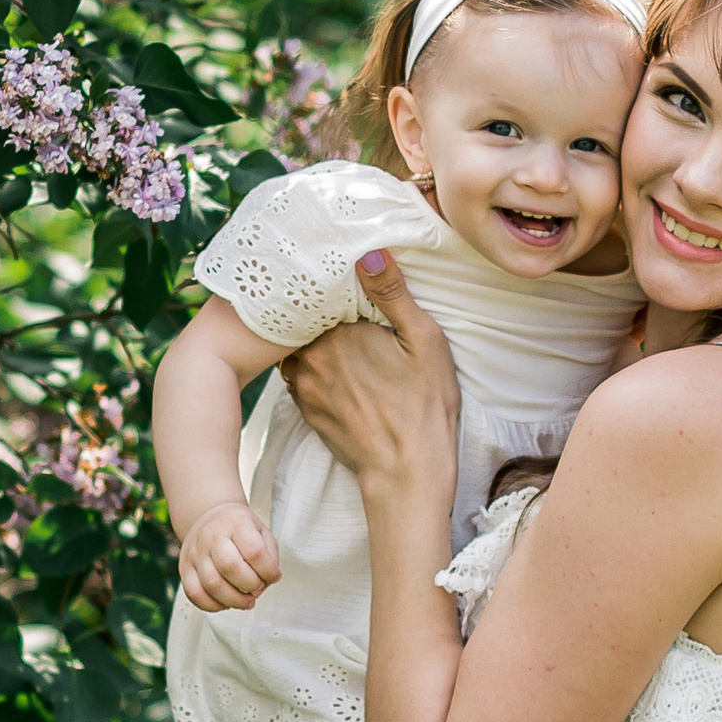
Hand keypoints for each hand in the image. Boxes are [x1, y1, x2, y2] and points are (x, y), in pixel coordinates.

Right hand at [178, 496, 281, 612]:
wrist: (209, 516)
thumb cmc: (240, 529)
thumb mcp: (261, 532)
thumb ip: (269, 557)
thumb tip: (265, 584)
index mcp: (236, 523)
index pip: (254, 552)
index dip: (268, 571)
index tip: (274, 577)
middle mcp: (211, 535)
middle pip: (230, 567)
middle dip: (250, 586)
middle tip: (257, 589)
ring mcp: (195, 552)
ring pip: (212, 584)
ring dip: (234, 600)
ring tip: (246, 601)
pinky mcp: (184, 568)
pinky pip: (194, 594)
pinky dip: (213, 606)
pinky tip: (226, 603)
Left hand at [282, 252, 460, 492]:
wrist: (405, 470)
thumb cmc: (424, 404)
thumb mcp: (423, 340)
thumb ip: (392, 293)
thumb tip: (368, 252)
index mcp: (339, 331)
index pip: (321, 293)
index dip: (331, 286)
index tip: (342, 279)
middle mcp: (311, 355)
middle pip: (306, 319)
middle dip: (319, 311)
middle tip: (339, 304)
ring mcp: (303, 384)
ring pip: (298, 347)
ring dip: (312, 340)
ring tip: (337, 337)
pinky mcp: (304, 408)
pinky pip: (298, 374)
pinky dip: (311, 366)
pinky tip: (335, 368)